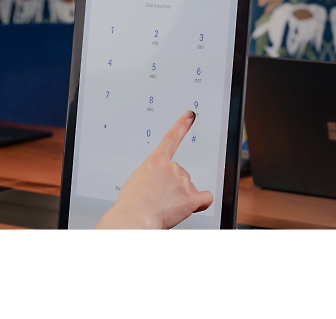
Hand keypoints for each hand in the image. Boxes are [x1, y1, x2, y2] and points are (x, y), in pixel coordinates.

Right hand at [95, 110, 213, 228]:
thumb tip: (161, 186)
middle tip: (158, 200)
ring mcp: (183, 182)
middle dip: (173, 188)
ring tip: (164, 208)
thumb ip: (152, 176)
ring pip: (189, 189)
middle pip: (180, 176)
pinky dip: (200, 203)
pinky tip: (190, 208)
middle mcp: (172, 167)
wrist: (133, 219)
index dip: (182, 125)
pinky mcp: (191, 197)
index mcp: (155, 161)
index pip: (172, 138)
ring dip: (180, 199)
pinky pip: (205, 198)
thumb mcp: (136, 181)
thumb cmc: (131, 205)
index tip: (190, 115)